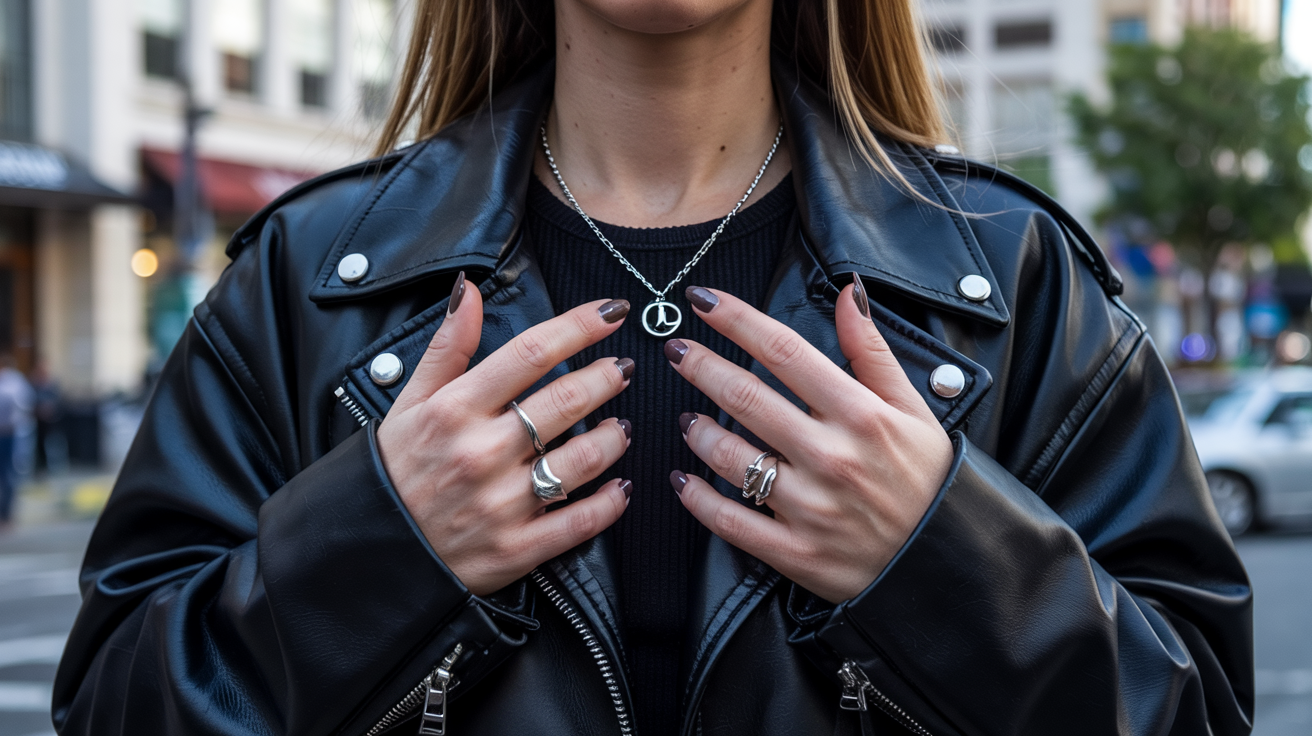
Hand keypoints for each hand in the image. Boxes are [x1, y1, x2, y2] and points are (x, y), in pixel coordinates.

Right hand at [377, 273, 635, 595]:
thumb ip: (448, 346)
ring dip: (615, 437)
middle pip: (566, 401)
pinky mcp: (516, 549)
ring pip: (583, 459)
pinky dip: (611, 501)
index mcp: (455, 409)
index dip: (580, 326)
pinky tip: (620, 485)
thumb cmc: (395, 469)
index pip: (530, 353)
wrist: (369, 549)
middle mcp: (481, 452)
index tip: (613, 312)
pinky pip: (581, 521)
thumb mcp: (410, 401)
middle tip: (622, 369)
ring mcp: (501, 503)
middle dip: (606, 377)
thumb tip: (469, 289)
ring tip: (621, 426)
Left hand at [666, 281, 953, 602]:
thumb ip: (872, 350)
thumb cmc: (927, 479)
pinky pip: (730, 520)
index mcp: (860, 414)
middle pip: (745, 396)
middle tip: (677, 350)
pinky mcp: (796, 551)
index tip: (703, 300)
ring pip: (729, 456)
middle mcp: (831, 455)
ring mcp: (810, 506)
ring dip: (696, 430)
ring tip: (686, 418)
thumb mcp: (913, 408)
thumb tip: (849, 292)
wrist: (945, 561)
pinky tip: (682, 480)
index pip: (784, 351)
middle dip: (700, 365)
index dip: (736, 320)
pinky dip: (697, 498)